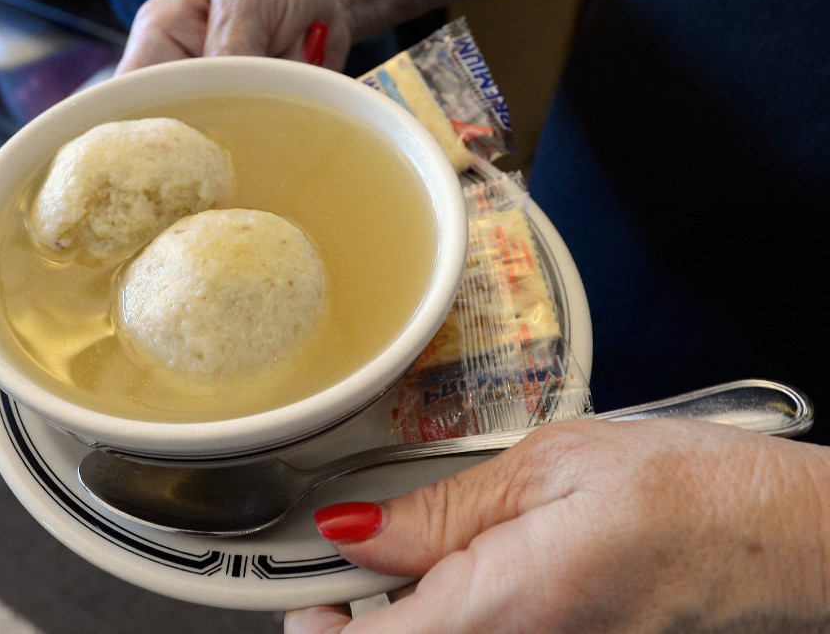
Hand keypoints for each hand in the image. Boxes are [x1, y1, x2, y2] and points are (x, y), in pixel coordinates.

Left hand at [284, 418, 829, 632]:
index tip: (308, 592)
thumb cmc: (685, 493)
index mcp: (500, 609)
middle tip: (354, 572)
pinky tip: (467, 579)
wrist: (774, 536)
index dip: (314, 625)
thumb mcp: (545, 465)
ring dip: (405, 618)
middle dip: (359, 622)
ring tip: (417, 563)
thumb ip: (439, 509)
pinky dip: (452, 618)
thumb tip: (357, 529)